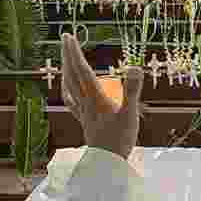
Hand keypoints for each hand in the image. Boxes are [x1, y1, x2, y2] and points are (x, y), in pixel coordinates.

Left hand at [60, 34, 143, 160]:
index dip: (74, 52)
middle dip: (68, 56)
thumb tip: (135, 66)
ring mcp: (83, 112)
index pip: (81, 70)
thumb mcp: (130, 114)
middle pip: (72, 75)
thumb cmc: (120, 141)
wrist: (107, 165)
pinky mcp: (85, 121)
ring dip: (66, 70)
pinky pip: (72, 101)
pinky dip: (68, 90)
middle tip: (66, 39)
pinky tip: (69, 89)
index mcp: (94, 97)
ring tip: (65, 59)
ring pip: (69, 86)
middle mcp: (85, 102)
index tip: (69, 36)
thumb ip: (132, 91)